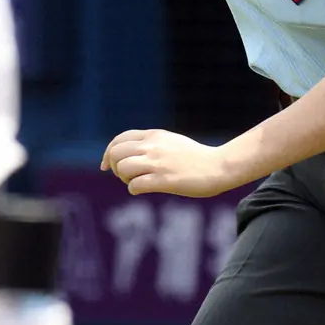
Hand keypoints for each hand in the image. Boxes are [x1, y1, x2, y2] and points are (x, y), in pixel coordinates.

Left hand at [100, 129, 234, 197]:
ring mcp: (158, 162)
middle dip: (114, 167)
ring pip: (122, 168)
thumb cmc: (195, 157)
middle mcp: (153, 146)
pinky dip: (134, 189)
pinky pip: (135, 185)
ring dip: (124, 179)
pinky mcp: (164, 180)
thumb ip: (152, 144)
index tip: (106, 166)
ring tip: (137, 182)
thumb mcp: (171, 141)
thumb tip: (131, 154)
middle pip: (116, 153)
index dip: (108, 153)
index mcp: (154, 135)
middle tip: (126, 176)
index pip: (120, 139)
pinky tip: (144, 189)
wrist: (218, 166)